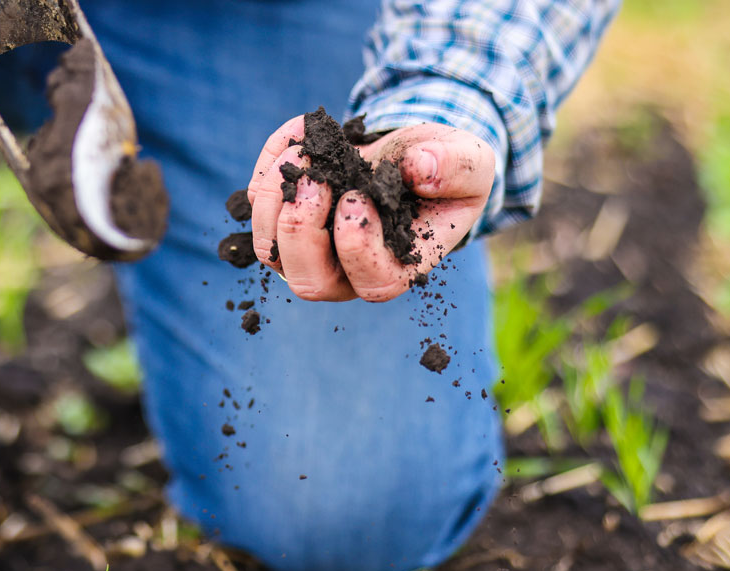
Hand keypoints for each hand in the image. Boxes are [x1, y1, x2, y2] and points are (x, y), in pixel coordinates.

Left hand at [246, 117, 494, 301]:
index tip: (358, 196)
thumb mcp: (470, 161)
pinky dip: (271, 162)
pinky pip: (259, 203)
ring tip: (304, 150)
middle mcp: (348, 270)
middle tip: (316, 180)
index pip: (371, 283)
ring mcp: (311, 249)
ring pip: (271, 249)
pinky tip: (301, 128)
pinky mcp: (285, 217)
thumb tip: (419, 168)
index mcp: (397, 267)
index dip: (356, 245)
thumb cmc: (444, 169)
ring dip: (276, 198)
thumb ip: (456, 167)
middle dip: (301, 229)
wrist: (412, 154)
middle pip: (308, 280)